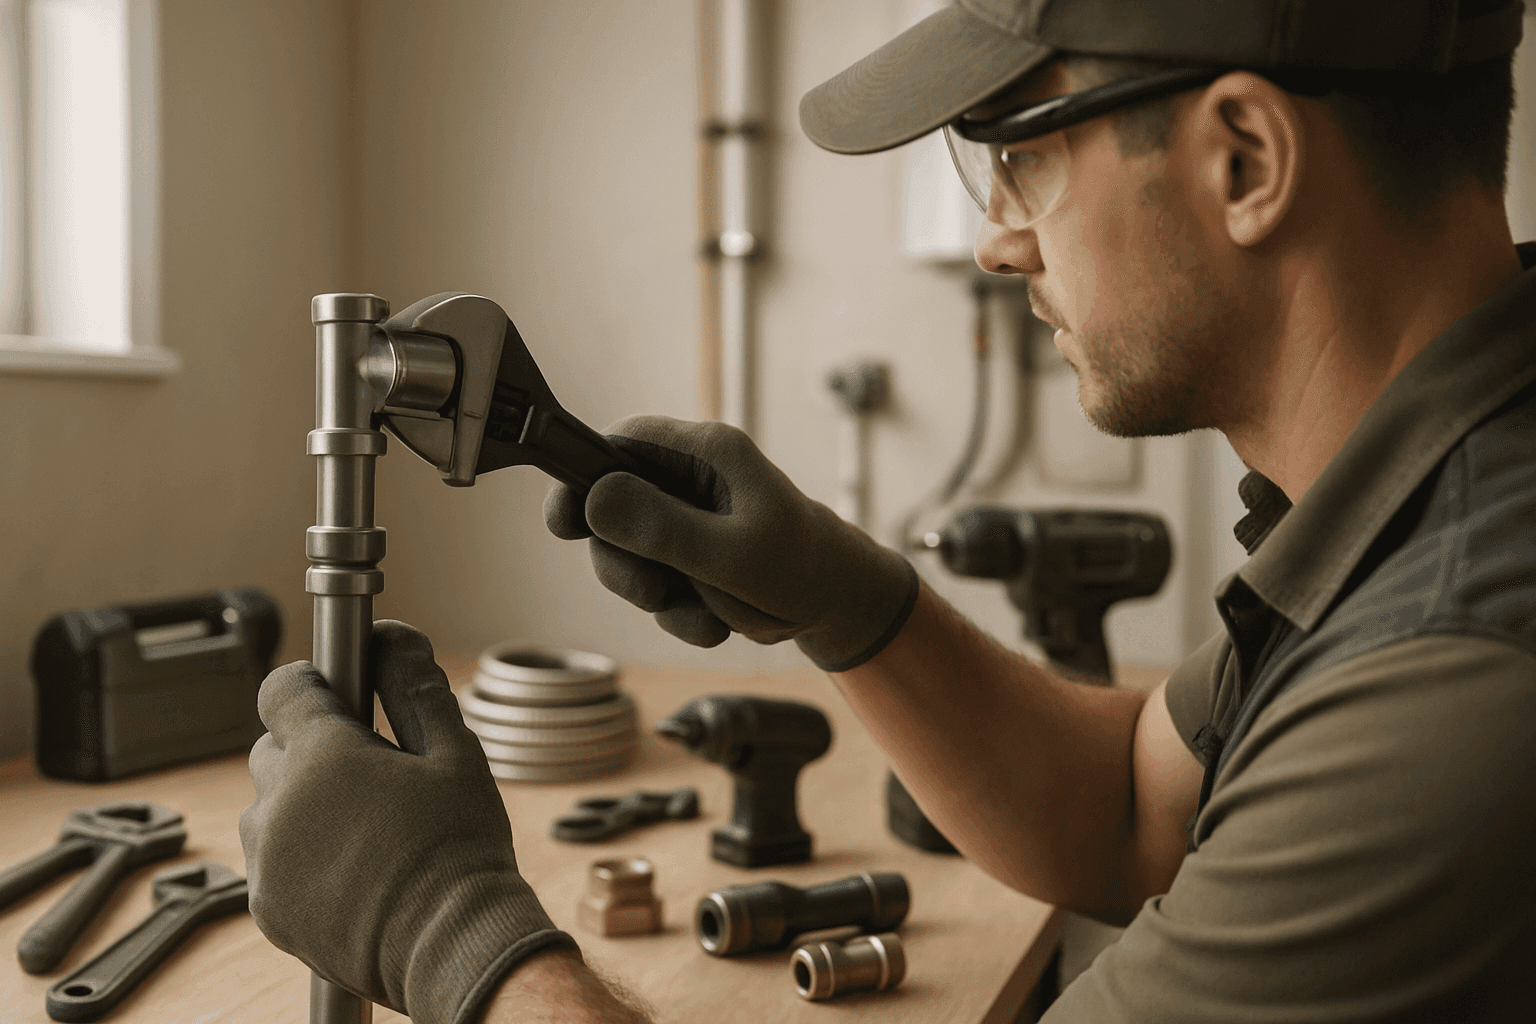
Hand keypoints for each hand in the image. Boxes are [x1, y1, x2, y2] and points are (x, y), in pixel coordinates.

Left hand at [239, 621, 575, 1023]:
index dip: (311, 686)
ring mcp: (266, 860)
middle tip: (370, 772)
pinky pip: (271, 861)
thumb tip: (392, 637)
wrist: (451, 948)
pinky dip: (300, 856)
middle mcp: (278, 803)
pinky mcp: (265, 907)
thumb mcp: (454, 755)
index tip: (341, 697)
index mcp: (321, 756)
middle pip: (273, 749)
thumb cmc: (459, 848)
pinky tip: (354, 869)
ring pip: (270, 807)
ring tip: (366, 829)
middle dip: (312, 750)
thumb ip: (415, 688)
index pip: (281, 689)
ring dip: (303, 806)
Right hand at [544, 415, 917, 671]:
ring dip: (658, 597)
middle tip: (650, 594)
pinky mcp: (692, 553)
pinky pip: (656, 582)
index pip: (621, 442)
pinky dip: (678, 611)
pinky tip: (716, 622)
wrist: (841, 607)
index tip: (563, 524)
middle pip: (613, 506)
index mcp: (707, 453)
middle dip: (625, 561)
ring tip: (707, 619)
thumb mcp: (730, 555)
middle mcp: (694, 477)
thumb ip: (663, 528)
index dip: (583, 477)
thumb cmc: (801, 569)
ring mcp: (691, 517)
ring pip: (631, 553)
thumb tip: (593, 498)